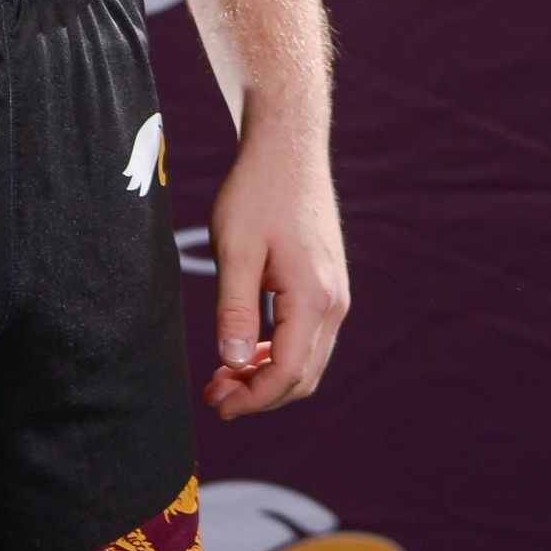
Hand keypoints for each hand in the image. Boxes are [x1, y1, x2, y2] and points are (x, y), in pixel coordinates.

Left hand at [201, 127, 347, 420]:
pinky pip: (308, 338)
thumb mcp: (235, 248)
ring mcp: (335, 294)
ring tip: (224, 376)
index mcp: (313, 297)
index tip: (216, 404)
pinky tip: (246, 350)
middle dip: (259, 395)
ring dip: (268, 376)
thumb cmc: (257, 190)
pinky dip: (278, 354)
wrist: (288, 146)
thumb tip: (233, 363)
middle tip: (214, 394)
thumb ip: (234, 309)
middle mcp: (334, 303)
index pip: (287, 372)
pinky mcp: (328, 285)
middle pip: (302, 376)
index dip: (252, 398)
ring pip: (307, 361)